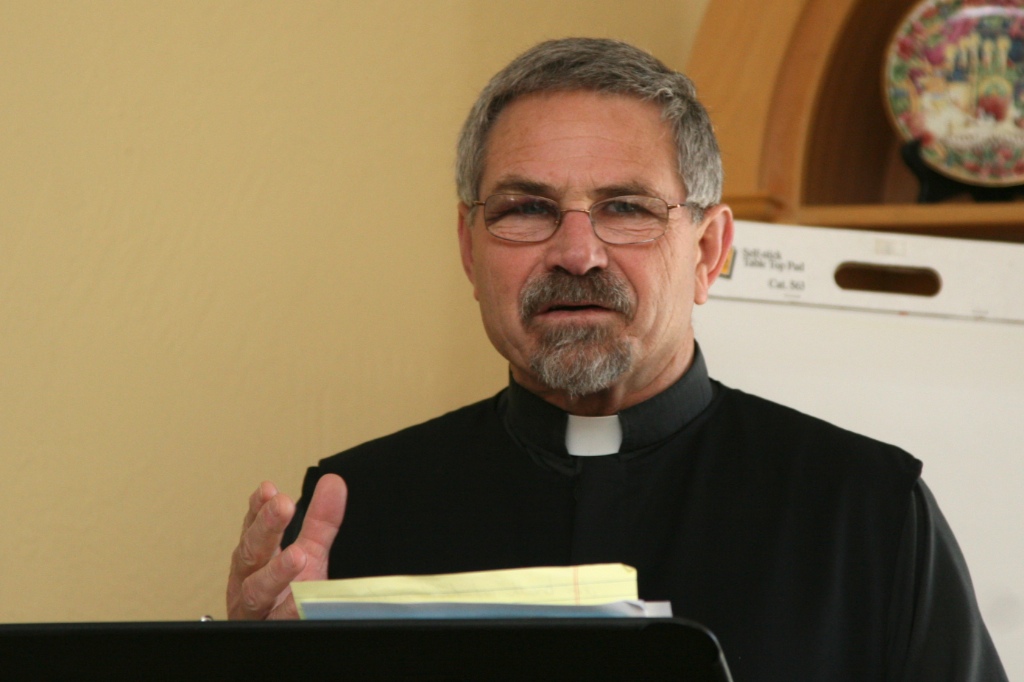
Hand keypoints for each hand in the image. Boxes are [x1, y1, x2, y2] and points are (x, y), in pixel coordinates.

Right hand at [226, 474, 346, 619]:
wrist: (279, 640)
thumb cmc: (285, 595)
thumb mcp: (308, 554)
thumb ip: (319, 521)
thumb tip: (333, 482)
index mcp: (255, 558)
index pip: (252, 528)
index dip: (258, 509)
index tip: (269, 489)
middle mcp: (247, 581)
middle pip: (250, 553)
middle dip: (265, 528)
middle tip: (283, 505)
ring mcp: (254, 610)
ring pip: (256, 590)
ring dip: (275, 571)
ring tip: (297, 556)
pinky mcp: (269, 632)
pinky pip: (279, 622)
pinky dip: (289, 609)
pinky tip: (300, 599)